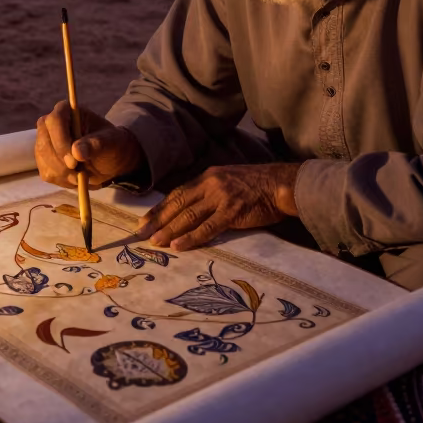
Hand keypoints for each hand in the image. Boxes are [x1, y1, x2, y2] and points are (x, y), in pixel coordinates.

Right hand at [36, 100, 144, 189]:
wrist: (108, 160)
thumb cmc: (111, 144)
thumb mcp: (110, 142)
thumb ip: (96, 144)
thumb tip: (77, 152)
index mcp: (67, 110)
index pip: (55, 121)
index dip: (61, 141)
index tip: (74, 162)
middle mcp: (51, 124)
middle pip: (45, 143)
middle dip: (61, 162)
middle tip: (79, 174)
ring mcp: (44, 142)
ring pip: (44, 160)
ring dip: (63, 173)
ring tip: (83, 175)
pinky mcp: (44, 160)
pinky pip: (47, 173)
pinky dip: (62, 180)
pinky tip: (76, 177)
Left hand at [137, 162, 300, 250]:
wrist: (281, 184)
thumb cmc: (257, 185)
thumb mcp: (228, 180)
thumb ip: (210, 191)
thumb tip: (192, 208)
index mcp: (207, 176)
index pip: (177, 193)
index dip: (160, 208)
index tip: (145, 220)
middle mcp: (210, 184)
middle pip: (178, 204)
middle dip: (158, 220)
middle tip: (141, 234)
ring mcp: (221, 197)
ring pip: (189, 216)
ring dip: (169, 230)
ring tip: (155, 242)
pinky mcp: (232, 212)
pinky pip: (207, 227)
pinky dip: (191, 237)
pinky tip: (178, 245)